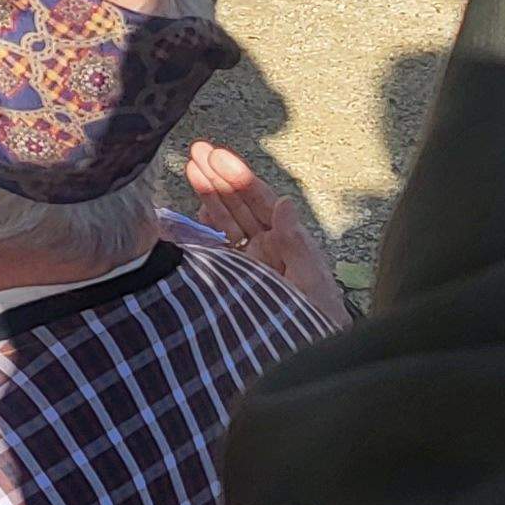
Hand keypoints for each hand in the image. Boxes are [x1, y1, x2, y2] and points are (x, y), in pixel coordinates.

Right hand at [183, 139, 352, 322]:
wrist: (302, 355)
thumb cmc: (313, 319)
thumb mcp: (309, 281)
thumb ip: (295, 243)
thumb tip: (284, 202)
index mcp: (285, 240)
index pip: (259, 201)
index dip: (239, 177)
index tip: (218, 155)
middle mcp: (265, 244)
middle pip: (239, 203)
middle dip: (219, 176)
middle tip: (197, 150)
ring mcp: (247, 260)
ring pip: (225, 220)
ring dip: (209, 194)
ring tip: (190, 167)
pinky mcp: (232, 277)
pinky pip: (216, 246)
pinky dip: (205, 227)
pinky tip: (195, 210)